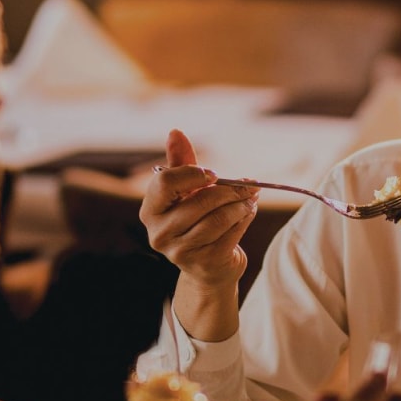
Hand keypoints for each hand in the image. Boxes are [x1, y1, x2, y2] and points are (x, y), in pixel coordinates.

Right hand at [143, 129, 257, 339]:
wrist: (208, 268)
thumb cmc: (195, 220)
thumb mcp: (186, 191)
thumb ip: (181, 162)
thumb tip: (175, 131)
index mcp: (150, 210)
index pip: (165, 182)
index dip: (192, 174)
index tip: (213, 174)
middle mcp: (159, 233)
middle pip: (200, 201)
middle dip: (230, 190)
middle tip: (249, 185)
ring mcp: (181, 251)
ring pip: (219, 217)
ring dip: (241, 204)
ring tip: (250, 199)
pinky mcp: (205, 262)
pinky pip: (232, 232)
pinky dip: (245, 218)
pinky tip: (248, 212)